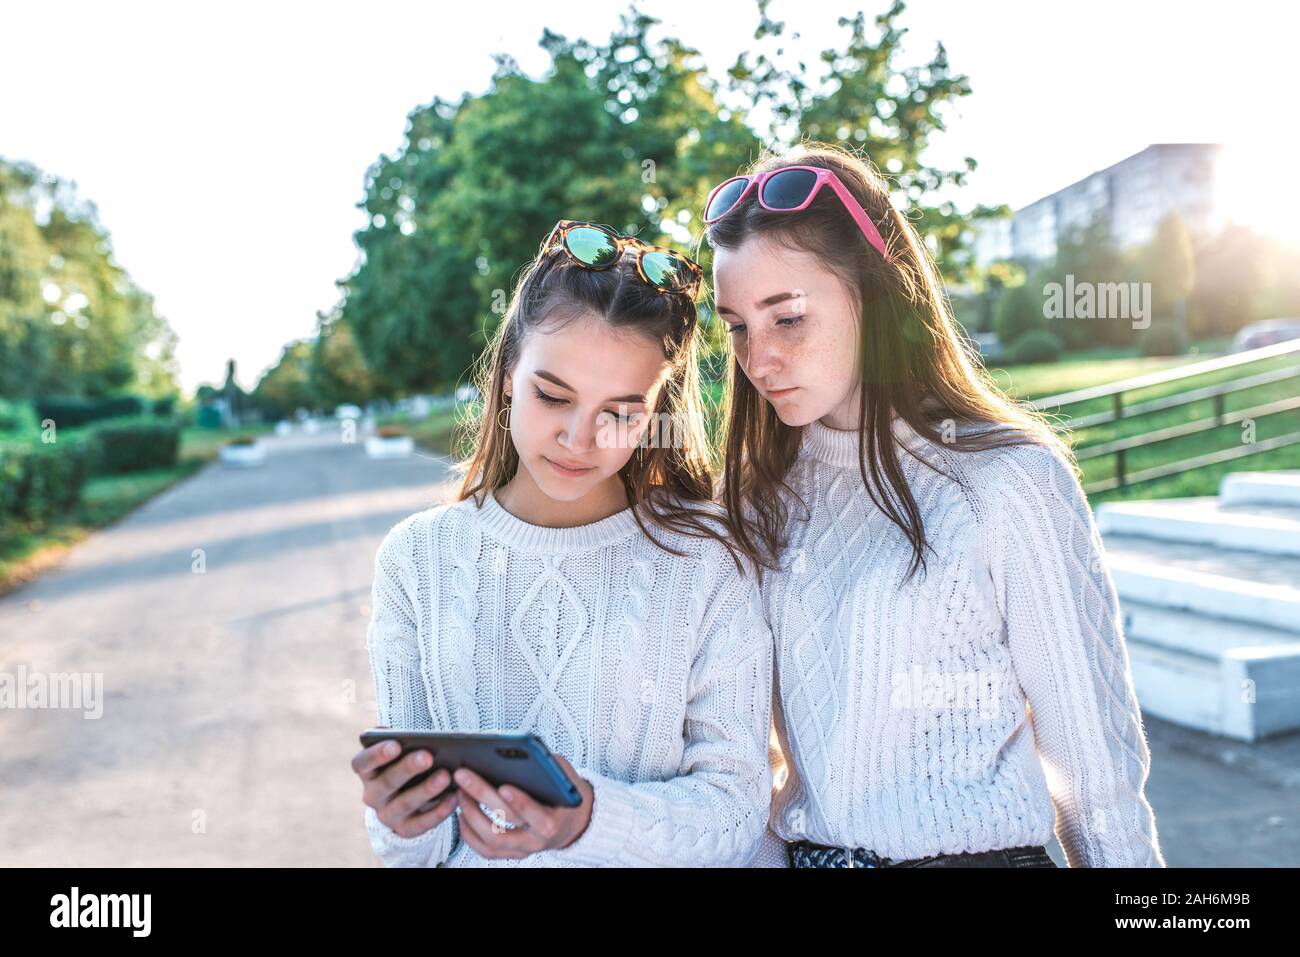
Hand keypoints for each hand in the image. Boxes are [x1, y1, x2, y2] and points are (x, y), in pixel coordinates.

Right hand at [352, 741, 459, 838]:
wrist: (408, 796)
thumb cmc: (406, 762)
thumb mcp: (402, 751)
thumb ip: (405, 741)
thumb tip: (419, 736)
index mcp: (367, 771)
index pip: (362, 762)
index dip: (377, 754)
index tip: (395, 745)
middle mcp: (372, 795)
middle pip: (387, 782)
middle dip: (407, 768)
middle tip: (427, 757)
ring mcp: (387, 814)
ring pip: (405, 803)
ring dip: (426, 790)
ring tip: (445, 776)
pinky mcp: (405, 829)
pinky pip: (422, 823)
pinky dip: (439, 811)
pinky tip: (454, 796)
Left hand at [452, 753, 593, 859]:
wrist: (571, 823)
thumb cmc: (563, 794)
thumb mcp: (563, 776)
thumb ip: (547, 767)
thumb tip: (523, 752)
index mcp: (553, 821)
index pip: (537, 815)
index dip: (521, 802)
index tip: (504, 786)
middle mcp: (536, 840)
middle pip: (505, 822)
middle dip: (482, 796)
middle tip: (464, 776)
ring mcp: (522, 849)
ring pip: (491, 840)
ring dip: (470, 815)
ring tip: (460, 792)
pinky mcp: (509, 853)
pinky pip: (485, 850)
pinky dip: (469, 833)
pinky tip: (461, 813)